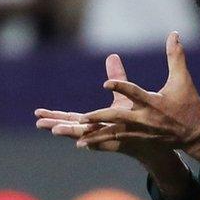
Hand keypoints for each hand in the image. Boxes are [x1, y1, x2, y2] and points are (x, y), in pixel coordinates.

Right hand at [34, 53, 167, 163]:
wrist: (162, 135)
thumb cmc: (141, 118)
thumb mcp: (124, 96)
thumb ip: (117, 77)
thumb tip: (112, 55)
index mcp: (96, 120)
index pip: (72, 117)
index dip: (55, 115)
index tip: (38, 113)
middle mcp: (98, 130)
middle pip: (72, 127)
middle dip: (55, 124)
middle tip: (38, 122)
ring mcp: (107, 138)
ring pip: (84, 136)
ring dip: (69, 133)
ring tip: (54, 131)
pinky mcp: (118, 143)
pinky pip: (103, 143)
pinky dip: (91, 142)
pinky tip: (80, 144)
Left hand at [77, 32, 199, 160]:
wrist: (196, 134)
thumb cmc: (188, 104)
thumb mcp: (183, 79)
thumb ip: (175, 56)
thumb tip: (174, 34)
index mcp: (154, 102)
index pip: (135, 93)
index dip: (121, 87)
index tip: (105, 82)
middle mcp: (145, 118)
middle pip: (119, 117)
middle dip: (100, 117)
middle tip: (83, 117)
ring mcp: (141, 131)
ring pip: (114, 132)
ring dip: (96, 134)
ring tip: (78, 137)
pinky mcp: (139, 139)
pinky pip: (115, 141)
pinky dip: (100, 142)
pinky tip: (84, 143)